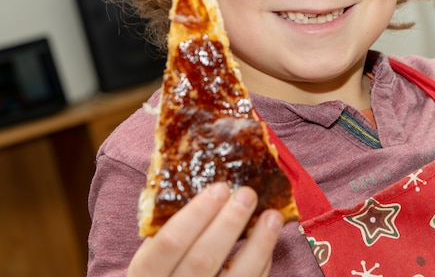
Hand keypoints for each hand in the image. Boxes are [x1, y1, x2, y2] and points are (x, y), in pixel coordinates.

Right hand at [127, 183, 283, 275]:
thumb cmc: (161, 275)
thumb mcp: (152, 258)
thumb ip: (167, 231)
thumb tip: (202, 184)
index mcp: (145, 275)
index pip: (167, 244)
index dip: (195, 215)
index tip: (219, 188)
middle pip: (202, 260)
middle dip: (228, 223)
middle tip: (247, 194)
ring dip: (258, 244)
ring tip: (272, 216)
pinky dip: (261, 263)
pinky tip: (268, 240)